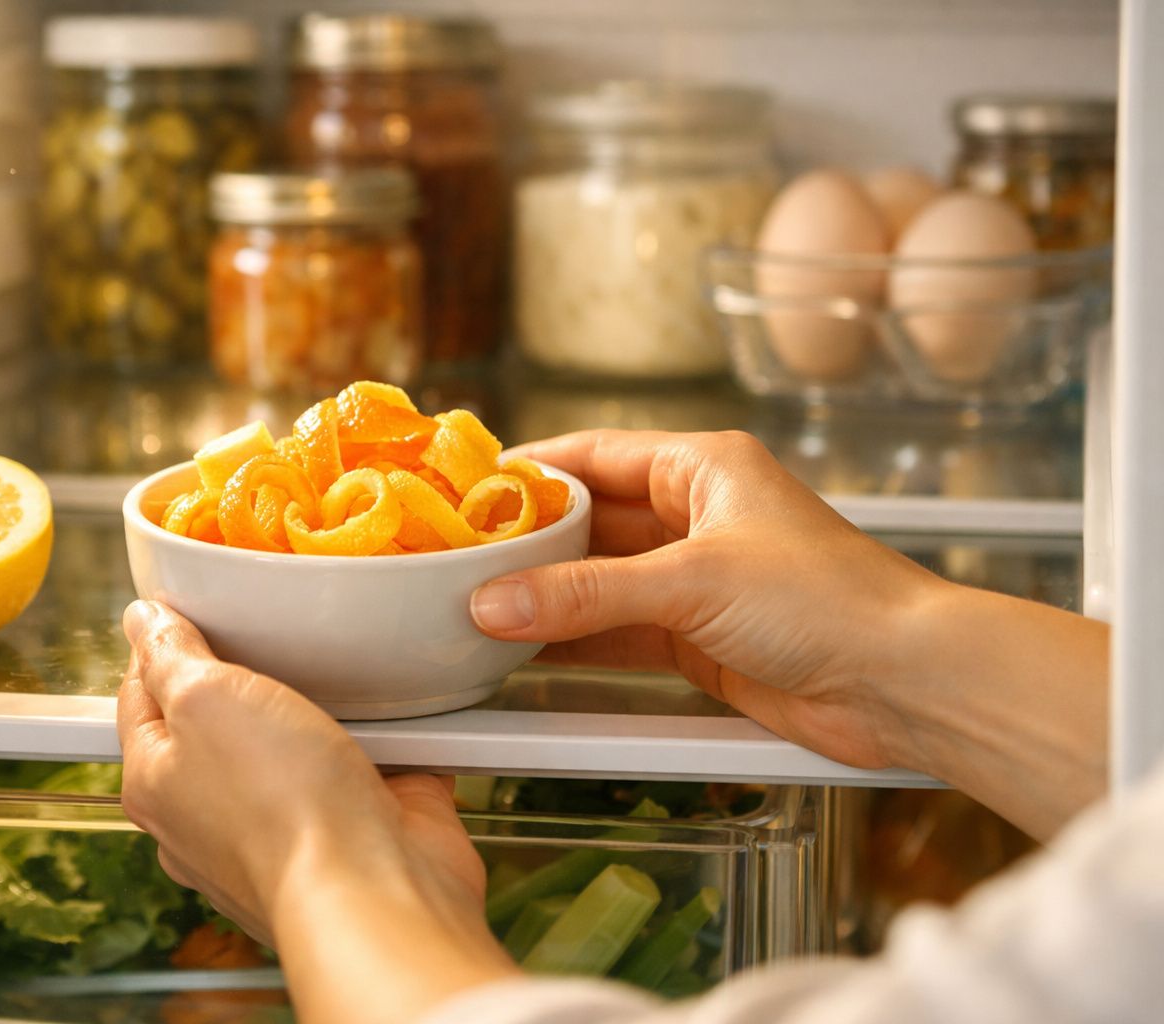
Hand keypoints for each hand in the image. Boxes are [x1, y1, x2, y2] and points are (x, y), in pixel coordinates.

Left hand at [117, 601, 517, 1021]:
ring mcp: (286, 827)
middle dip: (254, 670)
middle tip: (277, 627)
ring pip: (299, 739)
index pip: (141, 693)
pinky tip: (398, 711)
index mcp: (157, 782)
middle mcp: (212, 813)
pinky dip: (386, 739)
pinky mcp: (355, 830)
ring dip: (329, 704)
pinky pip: (367, 765)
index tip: (198, 602)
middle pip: (222, 716)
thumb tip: (143, 621)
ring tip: (346, 669)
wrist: (375, 890)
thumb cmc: (281, 804)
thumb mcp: (206, 697)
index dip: (165, 641)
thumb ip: (172, 655)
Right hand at [473, 429, 937, 769]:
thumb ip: (587, 595)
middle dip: (529, 544)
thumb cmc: (831, 599)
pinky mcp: (700, 640)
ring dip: (547, 598)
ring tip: (478, 607)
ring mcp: (697, 582)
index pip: (596, 454)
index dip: (532, 469)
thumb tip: (496, 602)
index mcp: (705, 468)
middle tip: (460, 559)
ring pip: (599, 583)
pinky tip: (528, 650)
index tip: (470, 487)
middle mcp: (697, 517)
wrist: (906, 683)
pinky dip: (575, 642)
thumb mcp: (693, 582)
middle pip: (591, 522)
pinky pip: (618, 633)